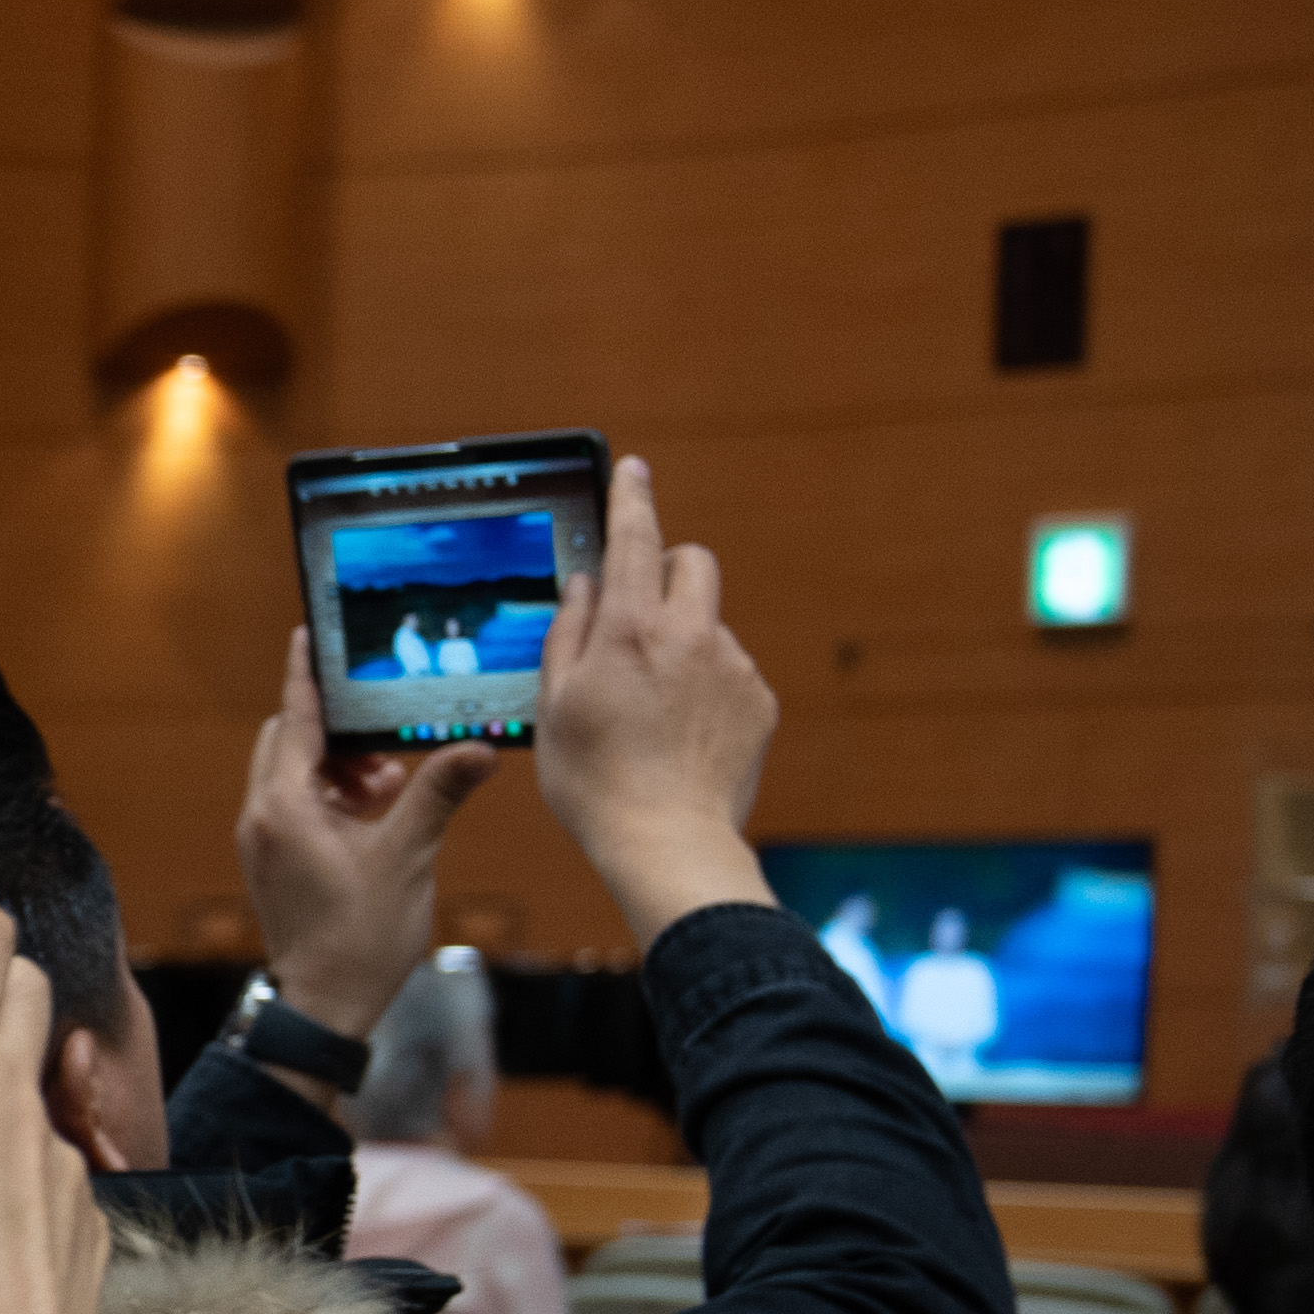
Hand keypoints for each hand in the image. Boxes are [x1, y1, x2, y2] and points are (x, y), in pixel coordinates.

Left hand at [243, 626, 495, 1059]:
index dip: (306, 676)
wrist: (324, 1008)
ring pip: (293, 776)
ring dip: (339, 769)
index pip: (296, 719)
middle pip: (288, 743)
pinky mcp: (273, 864)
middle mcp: (262, 817)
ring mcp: (263, 843)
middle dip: (336, 733)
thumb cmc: (360, 937)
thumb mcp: (408, 857)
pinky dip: (331, 799)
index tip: (308, 635)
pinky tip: (377, 817)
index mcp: (285, 806)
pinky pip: (295, 809)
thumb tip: (480, 747)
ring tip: (393, 786)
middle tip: (389, 745)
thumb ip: (437, 793)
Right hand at [534, 457, 780, 945]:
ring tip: (651, 708)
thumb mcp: (554, 707)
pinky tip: (680, 734)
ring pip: (708, 623)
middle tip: (636, 613)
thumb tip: (586, 585)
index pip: (636, 538)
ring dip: (682, 640)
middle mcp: (689, 635)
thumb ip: (569, 634)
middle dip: (666, 569)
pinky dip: (706, 686)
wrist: (668, 843)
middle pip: (692, 562)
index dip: (632, 497)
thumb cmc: (595, 782)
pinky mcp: (759, 702)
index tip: (634, 470)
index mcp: (630, 630)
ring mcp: (732, 667)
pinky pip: (730, 671)